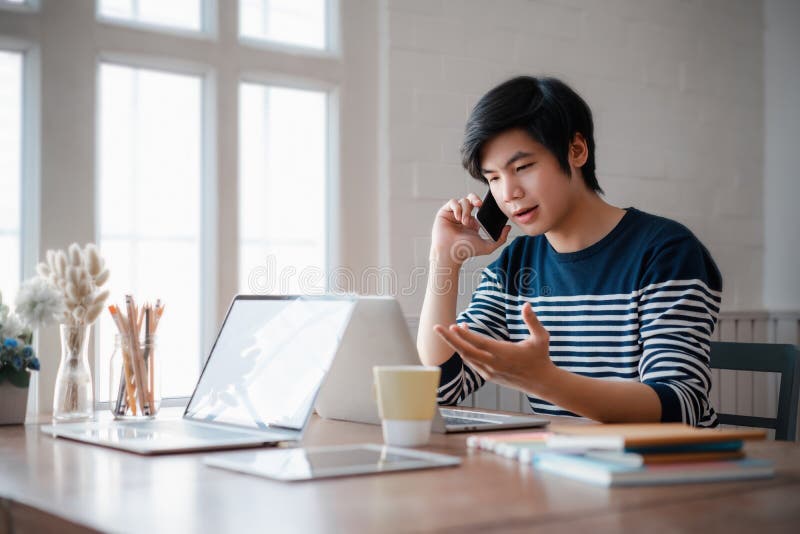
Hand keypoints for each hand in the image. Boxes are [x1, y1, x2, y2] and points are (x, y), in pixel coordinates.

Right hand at [431, 193, 510, 264]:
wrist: (452, 253)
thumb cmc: (466, 251)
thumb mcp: (488, 246)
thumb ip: (500, 239)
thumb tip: (508, 227)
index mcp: (473, 222)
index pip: (478, 206)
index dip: (482, 203)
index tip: (485, 206)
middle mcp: (463, 216)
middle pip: (470, 198)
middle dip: (475, 198)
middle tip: (479, 204)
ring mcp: (454, 214)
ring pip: (462, 201)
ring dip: (466, 210)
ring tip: (464, 222)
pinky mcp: (445, 212)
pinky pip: (452, 202)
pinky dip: (457, 208)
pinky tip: (458, 217)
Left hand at [433, 302, 553, 393]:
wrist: (541, 382)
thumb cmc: (541, 357)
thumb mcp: (541, 338)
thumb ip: (532, 321)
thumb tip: (527, 305)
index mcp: (504, 354)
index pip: (479, 344)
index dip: (465, 336)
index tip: (454, 326)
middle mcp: (494, 364)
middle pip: (466, 351)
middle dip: (449, 339)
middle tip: (436, 328)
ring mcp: (489, 372)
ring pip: (467, 357)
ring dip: (458, 343)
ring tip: (453, 329)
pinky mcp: (489, 376)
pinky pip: (472, 362)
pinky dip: (465, 351)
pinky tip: (464, 340)